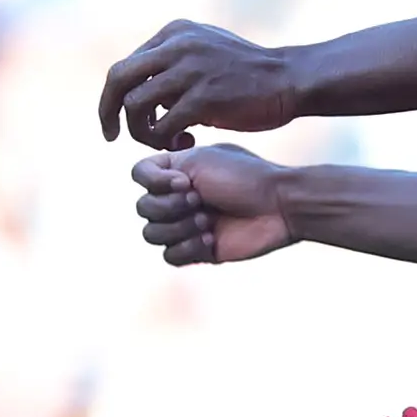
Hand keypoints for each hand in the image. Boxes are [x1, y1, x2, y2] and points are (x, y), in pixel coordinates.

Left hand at [98, 20, 302, 147]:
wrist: (290, 79)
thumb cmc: (249, 75)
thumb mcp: (205, 53)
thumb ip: (174, 64)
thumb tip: (144, 89)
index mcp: (174, 33)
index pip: (125, 65)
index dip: (115, 97)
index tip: (122, 121)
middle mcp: (176, 45)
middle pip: (117, 79)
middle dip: (108, 112)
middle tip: (112, 136)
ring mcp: (189, 69)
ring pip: (135, 105)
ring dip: (142, 132)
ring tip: (167, 141)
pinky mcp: (203, 97)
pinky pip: (162, 125)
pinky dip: (166, 141)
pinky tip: (188, 142)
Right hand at [132, 145, 292, 265]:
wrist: (278, 205)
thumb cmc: (244, 177)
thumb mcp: (199, 160)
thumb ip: (163, 169)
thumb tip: (146, 192)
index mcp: (176, 172)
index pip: (138, 176)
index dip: (154, 182)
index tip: (185, 181)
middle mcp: (177, 198)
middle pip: (142, 208)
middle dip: (170, 206)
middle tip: (200, 200)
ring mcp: (185, 225)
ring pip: (151, 234)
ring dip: (179, 228)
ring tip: (208, 222)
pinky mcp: (197, 251)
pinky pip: (170, 256)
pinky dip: (188, 248)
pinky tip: (212, 240)